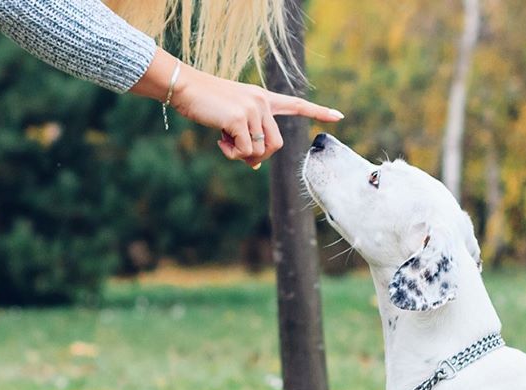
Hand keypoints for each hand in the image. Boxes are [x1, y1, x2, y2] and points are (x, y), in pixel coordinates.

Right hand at [171, 70, 342, 166]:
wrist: (186, 88)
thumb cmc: (205, 104)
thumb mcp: (230, 121)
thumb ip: (246, 137)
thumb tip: (255, 165)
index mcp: (263, 99)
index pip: (296, 105)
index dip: (318, 112)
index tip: (339, 116)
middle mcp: (263, 102)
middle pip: (276, 144)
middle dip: (259, 157)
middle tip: (238, 153)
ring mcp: (253, 109)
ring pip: (261, 150)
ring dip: (242, 156)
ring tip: (224, 143)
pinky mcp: (240, 118)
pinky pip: (244, 151)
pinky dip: (232, 153)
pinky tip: (219, 141)